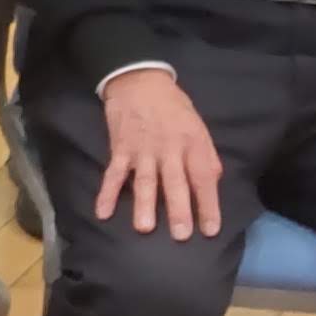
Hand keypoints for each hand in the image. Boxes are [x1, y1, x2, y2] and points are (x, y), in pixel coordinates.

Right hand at [94, 66, 223, 237]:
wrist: (139, 80)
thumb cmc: (174, 107)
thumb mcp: (198, 126)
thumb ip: (206, 156)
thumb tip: (212, 182)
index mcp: (192, 143)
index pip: (203, 177)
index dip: (208, 204)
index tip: (210, 230)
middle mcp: (169, 148)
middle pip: (174, 182)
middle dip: (178, 209)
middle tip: (180, 235)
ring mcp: (142, 150)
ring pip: (144, 180)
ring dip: (144, 204)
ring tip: (144, 227)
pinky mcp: (120, 149)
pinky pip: (114, 174)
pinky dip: (107, 193)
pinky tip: (102, 212)